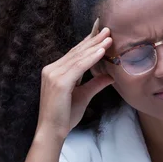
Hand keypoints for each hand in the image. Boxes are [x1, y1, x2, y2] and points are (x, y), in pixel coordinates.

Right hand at [37, 23, 113, 138]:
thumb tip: (110, 76)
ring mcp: (54, 75)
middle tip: (107, 29)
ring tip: (108, 37)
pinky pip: (78, 67)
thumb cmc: (64, 116)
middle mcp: (51, 69)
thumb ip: (95, 84)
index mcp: (54, 71)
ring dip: (95, 46)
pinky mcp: (59, 82)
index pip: (74, 54)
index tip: (100, 33)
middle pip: (76, 52)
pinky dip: (91, 58)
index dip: (88, 43)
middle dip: (93, 40)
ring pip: (78, 57)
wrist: (52, 132)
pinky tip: (102, 51)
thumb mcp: (83, 96)